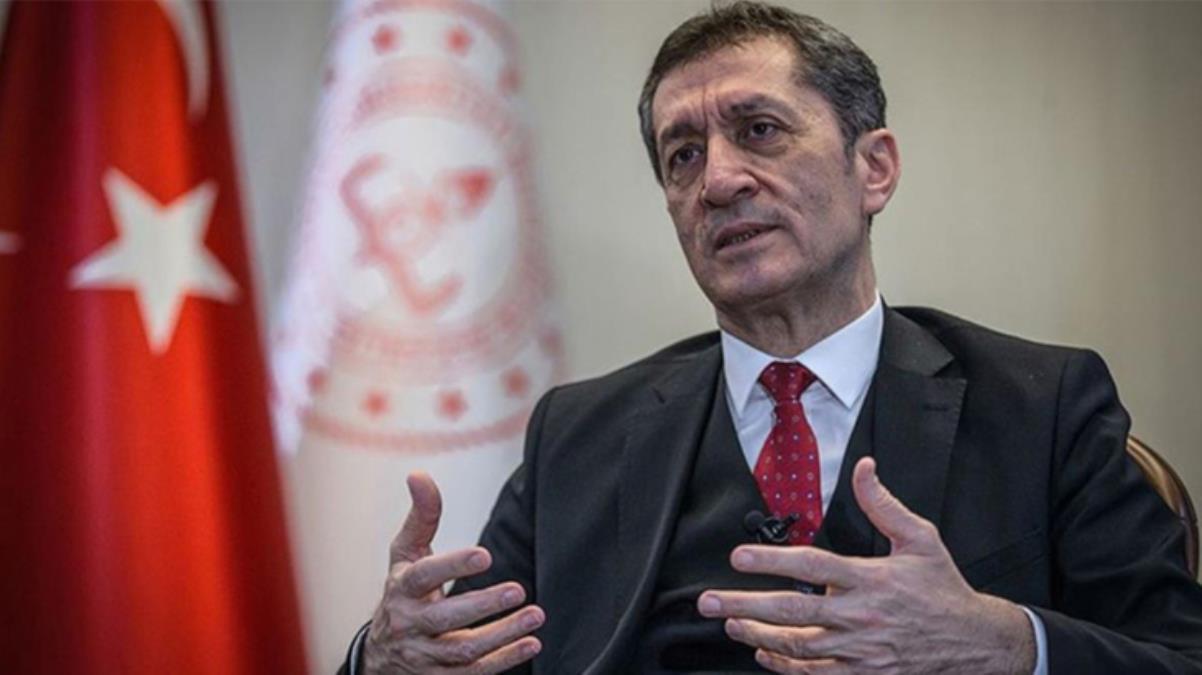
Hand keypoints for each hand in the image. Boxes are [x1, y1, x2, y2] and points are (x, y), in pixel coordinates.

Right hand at [363, 472, 543, 673]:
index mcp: (401, 588)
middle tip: (517, 590)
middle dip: (482, 605)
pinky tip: (531, 643)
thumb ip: (421, 517)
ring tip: (534, 615)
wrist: (380, 655)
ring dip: (501, 635)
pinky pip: (472, 674)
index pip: (423, 577)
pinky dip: (503, 661)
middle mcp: (408, 624)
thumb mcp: (405, 555)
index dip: (452, 566)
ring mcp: (422, 656)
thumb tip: (419, 474)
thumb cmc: (402, 592)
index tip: (485, 555)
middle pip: (444, 619)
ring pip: (461, 651)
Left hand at [698, 457, 1034, 673]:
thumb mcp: (920, 539)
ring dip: (758, 635)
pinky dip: (785, 666)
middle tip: (710, 601)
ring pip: (798, 646)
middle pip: (792, 611)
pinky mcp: (863, 674)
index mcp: (872, 579)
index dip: (772, 560)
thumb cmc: (942, 590)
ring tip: (730, 623)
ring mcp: (860, 650)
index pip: (812, 566)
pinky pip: (816, 674)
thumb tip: (864, 468)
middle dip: (745, 606)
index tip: (739, 557)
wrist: (974, 644)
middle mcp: (861, 616)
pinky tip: (764, 653)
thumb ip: (884, 504)